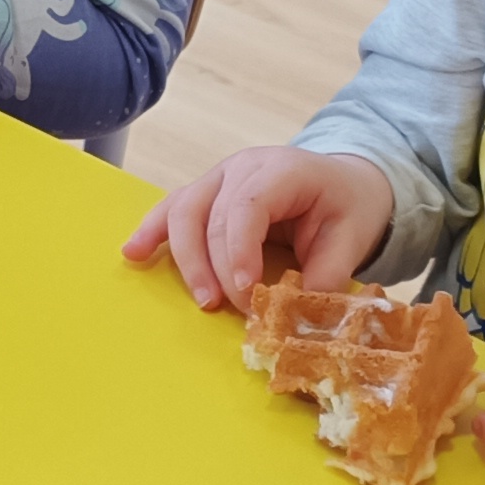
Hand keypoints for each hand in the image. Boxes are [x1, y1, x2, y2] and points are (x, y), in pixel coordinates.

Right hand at [122, 146, 395, 310]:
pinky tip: (132, 254)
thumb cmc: (348, 207)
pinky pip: (171, 209)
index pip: (247, 205)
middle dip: (214, 265)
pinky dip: (151, 232)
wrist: (344, 183)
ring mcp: (218, 178)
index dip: (239, 250)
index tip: (246, 291)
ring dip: (184, 258)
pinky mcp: (205, 194)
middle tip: (230, 307)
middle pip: (208, 212)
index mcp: (282, 169)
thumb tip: (298, 316)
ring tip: (202, 298)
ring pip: (183, 211)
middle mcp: (243, 168)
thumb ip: (327, 275)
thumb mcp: (352, 238)